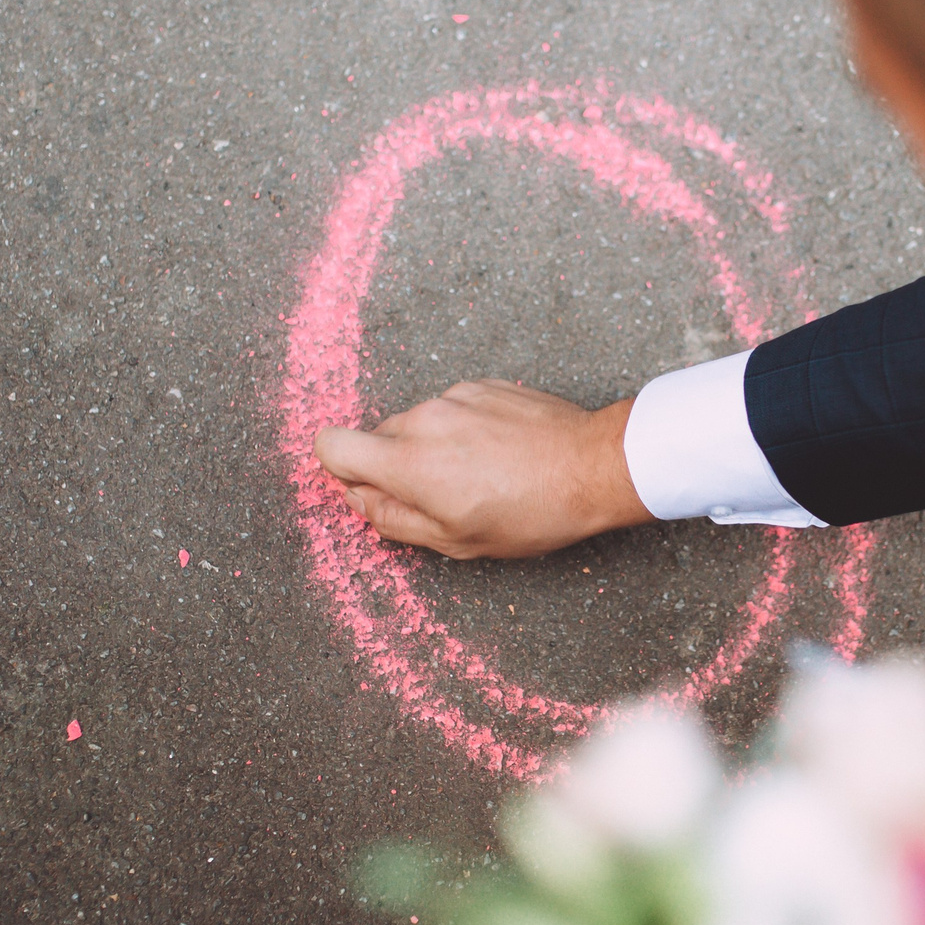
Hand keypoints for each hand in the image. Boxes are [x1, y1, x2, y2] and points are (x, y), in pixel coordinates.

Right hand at [313, 380, 652, 558]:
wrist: (593, 467)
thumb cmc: (530, 513)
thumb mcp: (456, 539)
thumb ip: (393, 518)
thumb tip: (358, 498)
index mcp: (407, 462)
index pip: (331, 445)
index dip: (343, 471)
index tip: (374, 489)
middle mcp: (423, 418)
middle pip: (378, 438)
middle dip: (396, 467)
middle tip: (443, 496)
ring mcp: (454, 395)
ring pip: (418, 423)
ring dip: (434, 448)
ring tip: (481, 475)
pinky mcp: (483, 385)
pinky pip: (453, 408)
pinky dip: (464, 429)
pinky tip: (501, 453)